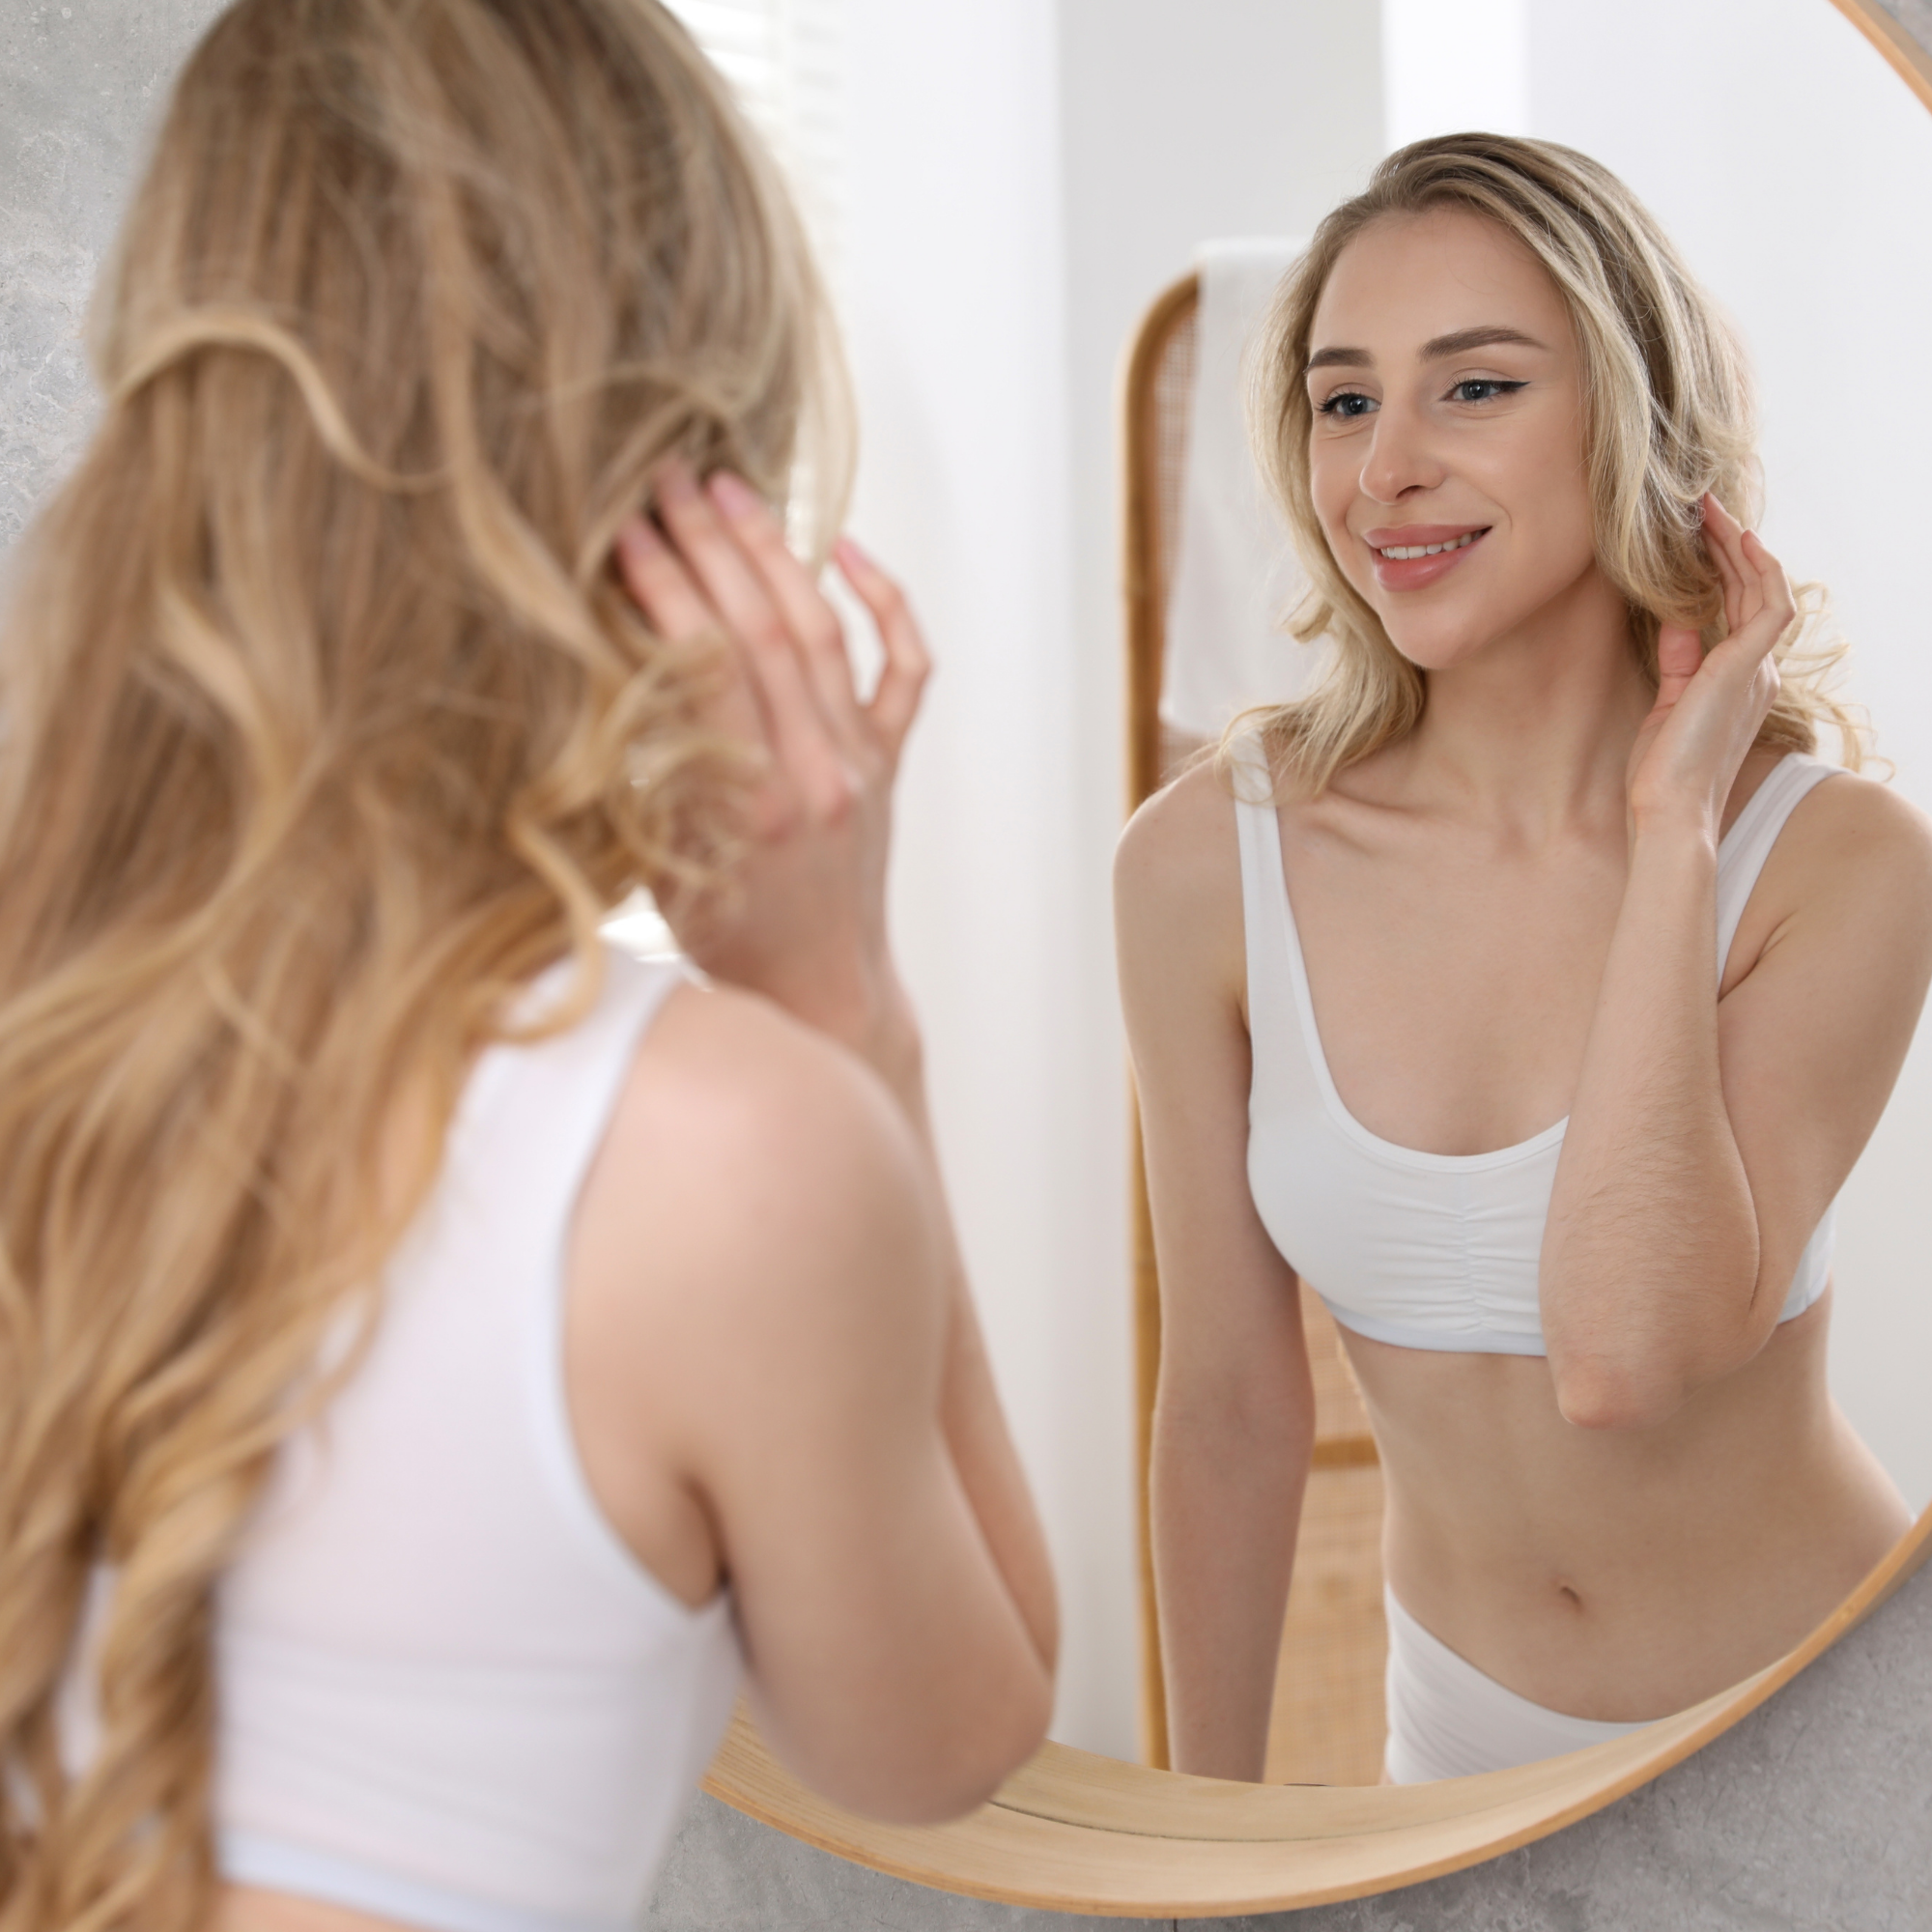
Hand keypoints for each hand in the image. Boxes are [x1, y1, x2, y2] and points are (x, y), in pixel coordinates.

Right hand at [615, 458, 929, 1089]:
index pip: (704, 662)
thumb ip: (639, 781)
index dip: (662, 585)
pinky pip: (901, 667)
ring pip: (823, 631)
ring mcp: (860, 759)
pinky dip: (882, 603)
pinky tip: (847, 551)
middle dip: (710, 543)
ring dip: (774, 553)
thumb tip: (590, 683)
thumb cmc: (728, 938)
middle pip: (762, 627)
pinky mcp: (888, 760)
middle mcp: (814, 770)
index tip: (623, 527)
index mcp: (748, 801)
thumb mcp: (659, 869)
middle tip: (668, 475)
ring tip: (731, 488)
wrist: (820, 988)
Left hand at [1625, 494, 1793, 838]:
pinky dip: (1758, 570)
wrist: (1669, 810)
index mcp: (1738, 680)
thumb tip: (1677, 619)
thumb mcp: (1668, 703)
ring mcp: (1756, 669)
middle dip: (1726, 546)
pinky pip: (1769, 606)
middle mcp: (1756, 671)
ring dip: (1738, 546)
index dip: (1719, 569)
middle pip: (1749, 591)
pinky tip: (1739, 539)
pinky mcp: (1747, 669)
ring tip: (1710, 510)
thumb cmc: (1662, 770)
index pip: (1735, 609)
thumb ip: (1679, 660)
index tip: (1693, 537)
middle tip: (1699, 507)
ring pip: (1761, 589)